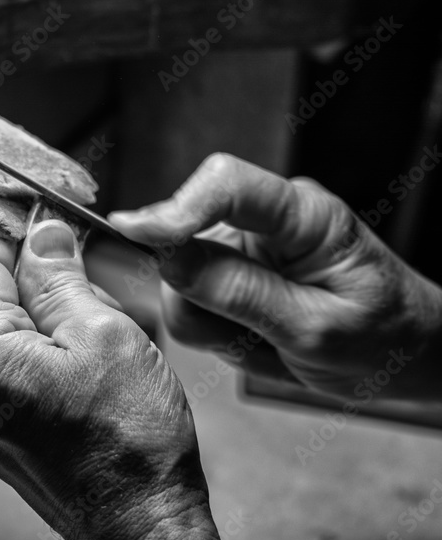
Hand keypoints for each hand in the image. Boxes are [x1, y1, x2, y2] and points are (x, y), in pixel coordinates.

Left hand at [0, 220, 225, 539]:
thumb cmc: (130, 445)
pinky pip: (5, 366)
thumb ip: (60, 277)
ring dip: (45, 323)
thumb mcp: (103, 334)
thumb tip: (41, 234)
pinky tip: (83, 374)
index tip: (59, 245)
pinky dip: (41, 355)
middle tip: (93, 309)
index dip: (21, 245)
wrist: (141, 522)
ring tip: (93, 351)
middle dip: (39, 289)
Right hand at [108, 153, 441, 400]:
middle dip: (198, 296)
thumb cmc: (382, 338)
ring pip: (179, 279)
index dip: (174, 206)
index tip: (133, 233)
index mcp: (302, 214)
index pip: (226, 183)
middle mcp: (265, 219)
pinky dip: (213, 329)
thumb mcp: (316, 329)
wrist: (405, 356)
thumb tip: (171, 259)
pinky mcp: (228, 272)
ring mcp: (243, 246)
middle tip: (248, 336)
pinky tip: (251, 338)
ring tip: (261, 341)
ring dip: (210, 322)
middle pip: (186, 238)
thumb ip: (241, 293)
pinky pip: (189, 301)